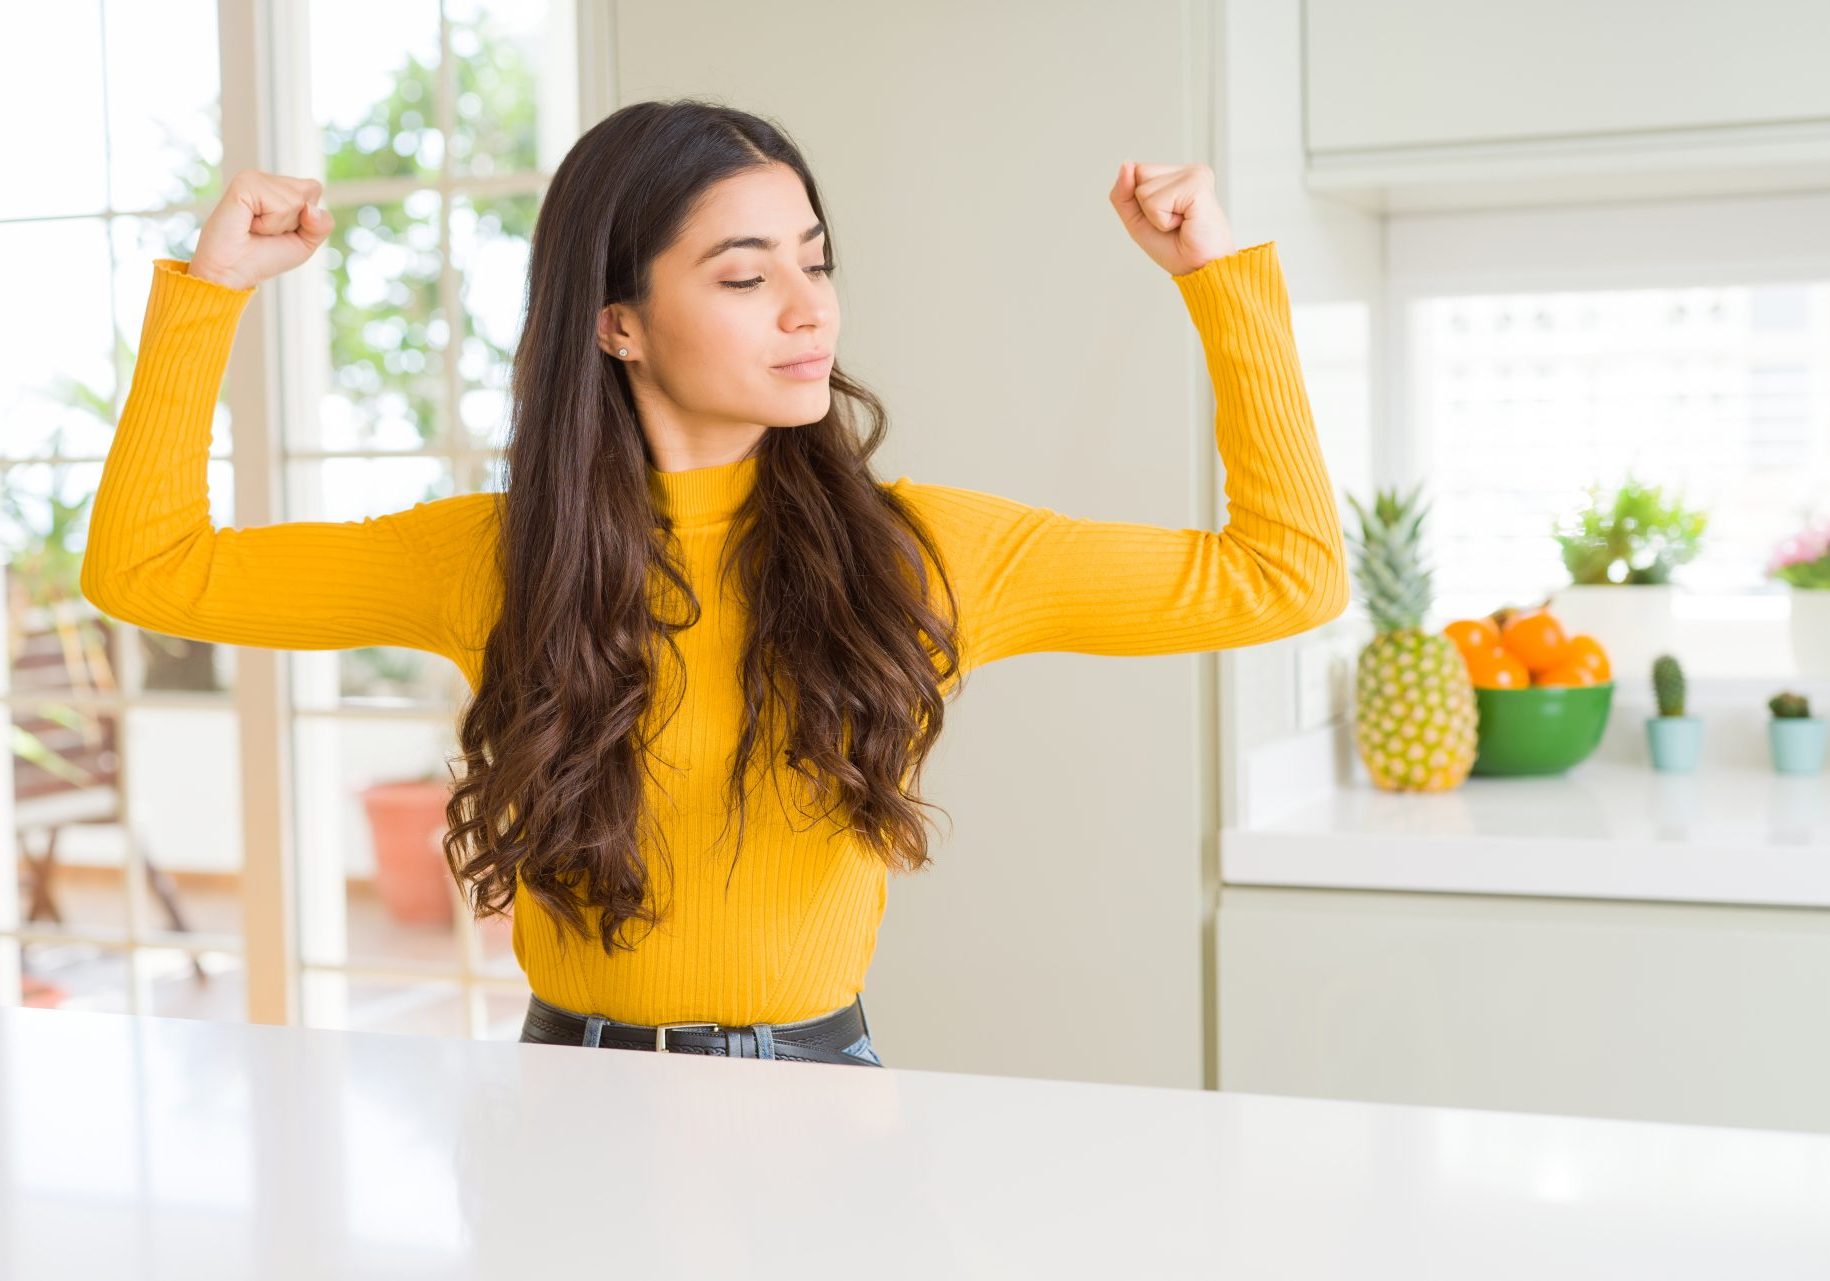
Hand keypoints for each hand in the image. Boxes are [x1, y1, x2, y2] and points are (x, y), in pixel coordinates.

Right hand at [187, 169, 335, 290]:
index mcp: (278, 187)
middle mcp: (266, 178)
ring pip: (296, 199)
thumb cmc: (264, 257)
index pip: (314, 188)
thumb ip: (322, 224)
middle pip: (309, 190)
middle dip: (295, 221)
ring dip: (279, 224)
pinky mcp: (244, 183)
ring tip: (256, 229)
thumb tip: (311, 208)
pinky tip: (249, 225)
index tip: (279, 230)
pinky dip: (269, 224)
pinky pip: (280, 205)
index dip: (307, 218)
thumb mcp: (305, 243)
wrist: (232, 272)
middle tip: (266, 230)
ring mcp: (253, 178)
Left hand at [1108, 161, 1236, 276]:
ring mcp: (1195, 174)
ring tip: (1181, 223)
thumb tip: (1126, 165)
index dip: (1139, 202)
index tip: (1165, 218)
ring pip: (1143, 188)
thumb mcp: (1138, 221)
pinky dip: (1162, 221)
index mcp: (1178, 175)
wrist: (1202, 269)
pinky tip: (1185, 222)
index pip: (1135, 172)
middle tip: (1174, 222)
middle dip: (1146, 206)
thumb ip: (1123, 194)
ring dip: (1155, 216)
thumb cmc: (1177, 248)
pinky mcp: (1197, 184)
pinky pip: (1155, 202)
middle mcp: (1188, 170)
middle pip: (1138, 174)